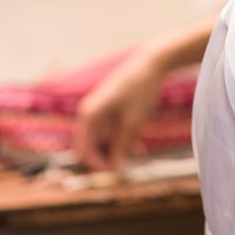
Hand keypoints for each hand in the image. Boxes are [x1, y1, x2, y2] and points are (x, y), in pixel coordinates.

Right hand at [75, 46, 170, 170]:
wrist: (150, 63)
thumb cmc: (140, 89)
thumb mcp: (134, 121)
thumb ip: (124, 145)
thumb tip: (118, 167)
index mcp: (88, 114)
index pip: (84, 149)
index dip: (99, 164)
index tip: (119, 171)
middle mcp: (89, 113)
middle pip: (90, 147)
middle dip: (107, 160)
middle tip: (128, 168)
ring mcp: (99, 112)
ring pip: (102, 141)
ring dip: (117, 152)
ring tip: (139, 156)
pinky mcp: (109, 111)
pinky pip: (110, 132)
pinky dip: (122, 141)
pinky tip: (139, 148)